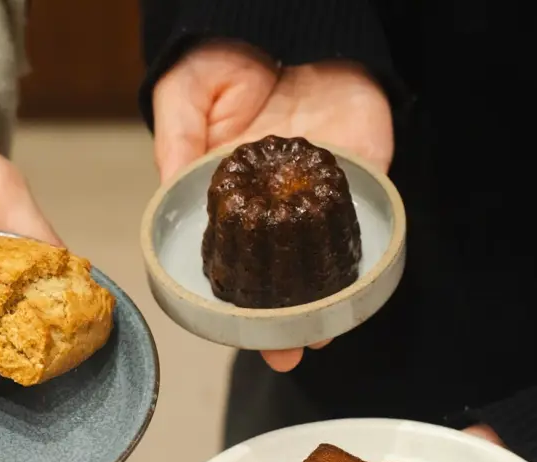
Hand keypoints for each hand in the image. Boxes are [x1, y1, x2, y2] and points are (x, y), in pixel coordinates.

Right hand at [152, 40, 393, 371]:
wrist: (291, 17)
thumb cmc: (231, 56)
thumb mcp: (185, 96)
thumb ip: (175, 144)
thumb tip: (170, 191)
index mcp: (234, 195)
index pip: (237, 259)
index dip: (239, 301)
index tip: (242, 336)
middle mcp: (278, 203)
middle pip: (286, 272)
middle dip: (288, 318)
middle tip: (288, 352)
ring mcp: (321, 189)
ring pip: (327, 257)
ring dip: (329, 299)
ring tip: (323, 334)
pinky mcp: (364, 167)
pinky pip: (366, 213)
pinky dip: (365, 249)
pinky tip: (357, 286)